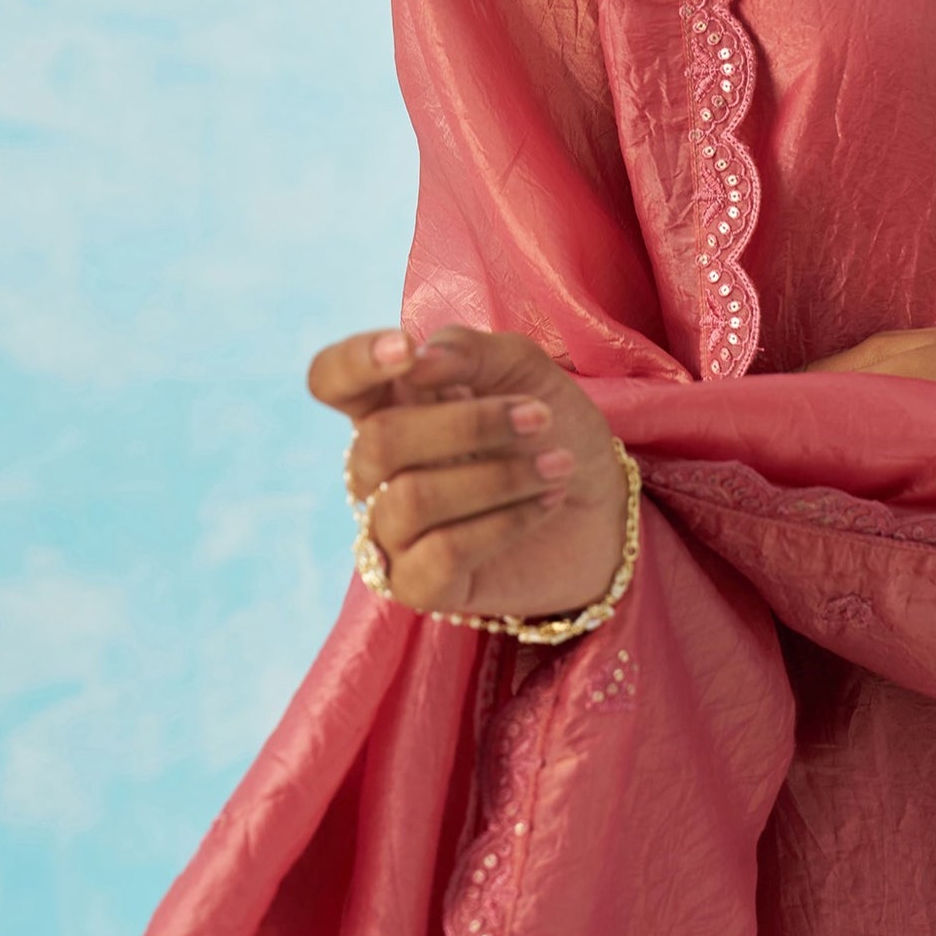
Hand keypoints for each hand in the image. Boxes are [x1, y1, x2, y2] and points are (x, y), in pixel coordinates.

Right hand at [308, 324, 627, 621]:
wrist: (603, 500)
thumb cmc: (552, 427)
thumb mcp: (523, 369)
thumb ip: (468, 352)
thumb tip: (417, 361)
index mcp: (391, 404)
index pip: (332, 380)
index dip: (353, 362)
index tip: (406, 350)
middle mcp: (377, 469)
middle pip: (377, 441)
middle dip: (466, 425)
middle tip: (540, 417)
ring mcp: (391, 531)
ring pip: (411, 500)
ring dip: (499, 478)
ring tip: (559, 465)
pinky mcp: (420, 585)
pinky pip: (440, 555)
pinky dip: (504, 523)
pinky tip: (546, 503)